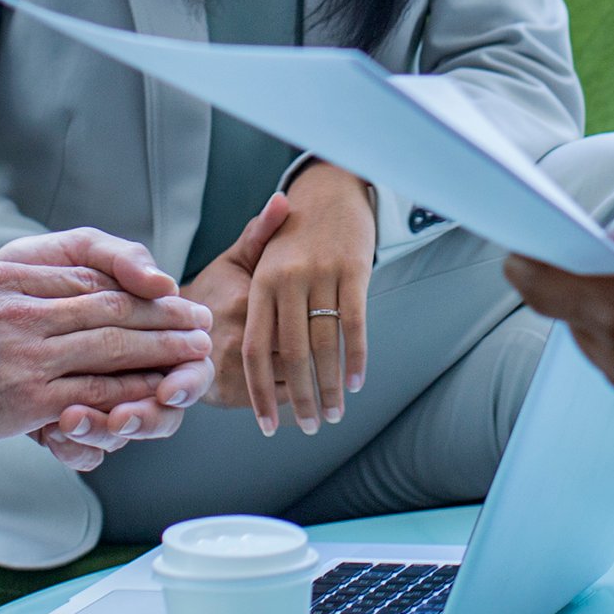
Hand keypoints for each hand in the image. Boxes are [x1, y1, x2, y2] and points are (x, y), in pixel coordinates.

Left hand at [0, 228, 219, 465]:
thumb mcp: (77, 251)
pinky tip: (52, 430)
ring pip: (123, 434)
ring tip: (72, 420)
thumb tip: (164, 284)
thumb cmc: (34, 269)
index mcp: (146, 331)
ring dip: (105, 431)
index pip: (188, 364)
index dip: (188, 380)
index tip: (170, 386)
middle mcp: (129, 370)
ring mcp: (98, 399)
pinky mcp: (64, 422)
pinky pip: (84, 453)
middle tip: (124, 419)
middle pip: (165, 410)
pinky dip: (74, 446)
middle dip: (149, 419)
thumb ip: (122, 259)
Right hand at [0, 235, 210, 451]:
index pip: (83, 278)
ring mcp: (30, 354)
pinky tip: (159, 398)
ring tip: (197, 357)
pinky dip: (132, 395)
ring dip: (162, 352)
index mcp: (7, 280)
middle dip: (161, 317)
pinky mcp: (25, 398)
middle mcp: (27, 310)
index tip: (155, 294)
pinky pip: (93, 395)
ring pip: (114, 348)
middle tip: (198, 323)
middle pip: (112, 308)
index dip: (127, 289)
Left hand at [225, 167, 376, 432]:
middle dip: (300, 398)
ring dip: (331, 386)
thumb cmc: (297, 233)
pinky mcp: (353, 271)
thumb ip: (261, 310)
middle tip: (310, 427)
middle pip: (290, 355)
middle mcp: (286, 281)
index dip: (259, 391)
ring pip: (324, 345)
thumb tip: (257, 369)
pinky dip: (357, 358)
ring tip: (335, 414)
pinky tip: (358, 383)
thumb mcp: (265, 262)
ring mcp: (321, 275)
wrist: (330, 186)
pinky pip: (355, 324)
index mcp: (259, 284)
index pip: (255, 349)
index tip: (265, 424)